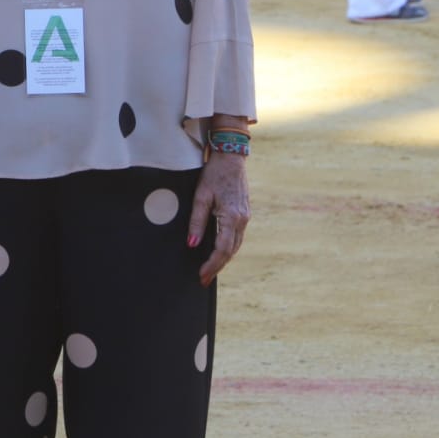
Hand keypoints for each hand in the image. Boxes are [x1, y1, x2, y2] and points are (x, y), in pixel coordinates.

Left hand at [187, 153, 248, 285]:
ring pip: (235, 245)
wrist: (231, 157)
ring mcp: (246, 217)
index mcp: (232, 217)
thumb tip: (193, 244)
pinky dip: (228, 247)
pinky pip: (237, 236)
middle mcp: (242, 220)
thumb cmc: (213, 174)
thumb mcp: (201, 196)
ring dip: (223, 259)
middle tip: (203, 279)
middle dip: (217, 266)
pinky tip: (218, 252)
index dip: (212, 265)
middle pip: (231, 251)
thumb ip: (197, 221)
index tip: (202, 276)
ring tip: (209, 270)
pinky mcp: (244, 213)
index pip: (222, 249)